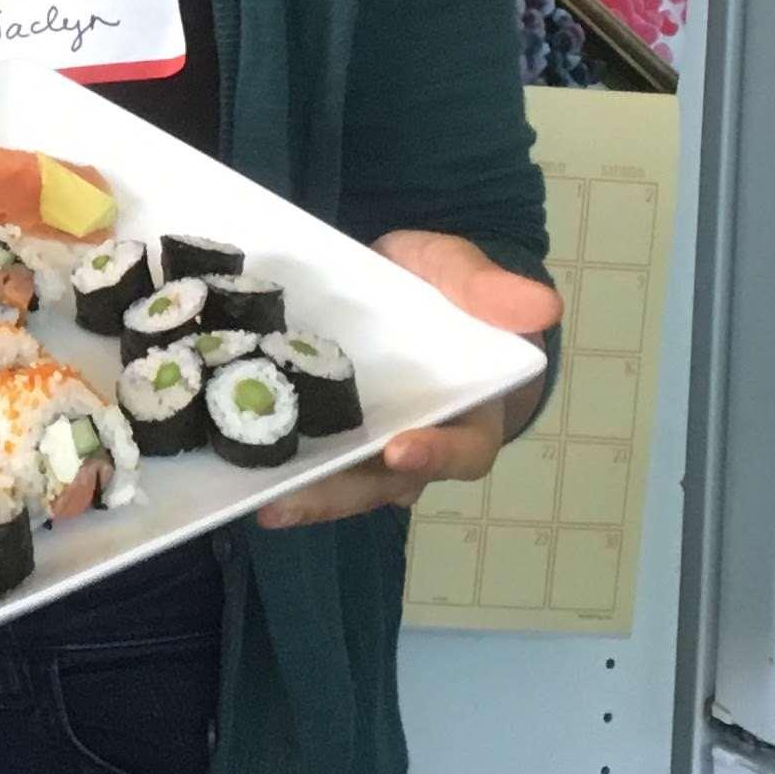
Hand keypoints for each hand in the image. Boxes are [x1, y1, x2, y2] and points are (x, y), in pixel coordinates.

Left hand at [253, 228, 559, 532]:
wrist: (402, 279)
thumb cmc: (444, 285)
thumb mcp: (461, 271)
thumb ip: (487, 288)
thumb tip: (544, 305)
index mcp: (468, 410)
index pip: (464, 448)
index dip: (437, 456)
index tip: (401, 451)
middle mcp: (416, 438)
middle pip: (387, 482)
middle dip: (342, 494)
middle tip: (293, 499)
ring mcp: (366, 439)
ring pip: (341, 480)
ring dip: (302, 495)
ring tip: (257, 501)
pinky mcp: (323, 426)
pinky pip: (303, 453)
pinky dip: (271, 463)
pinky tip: (230, 468)